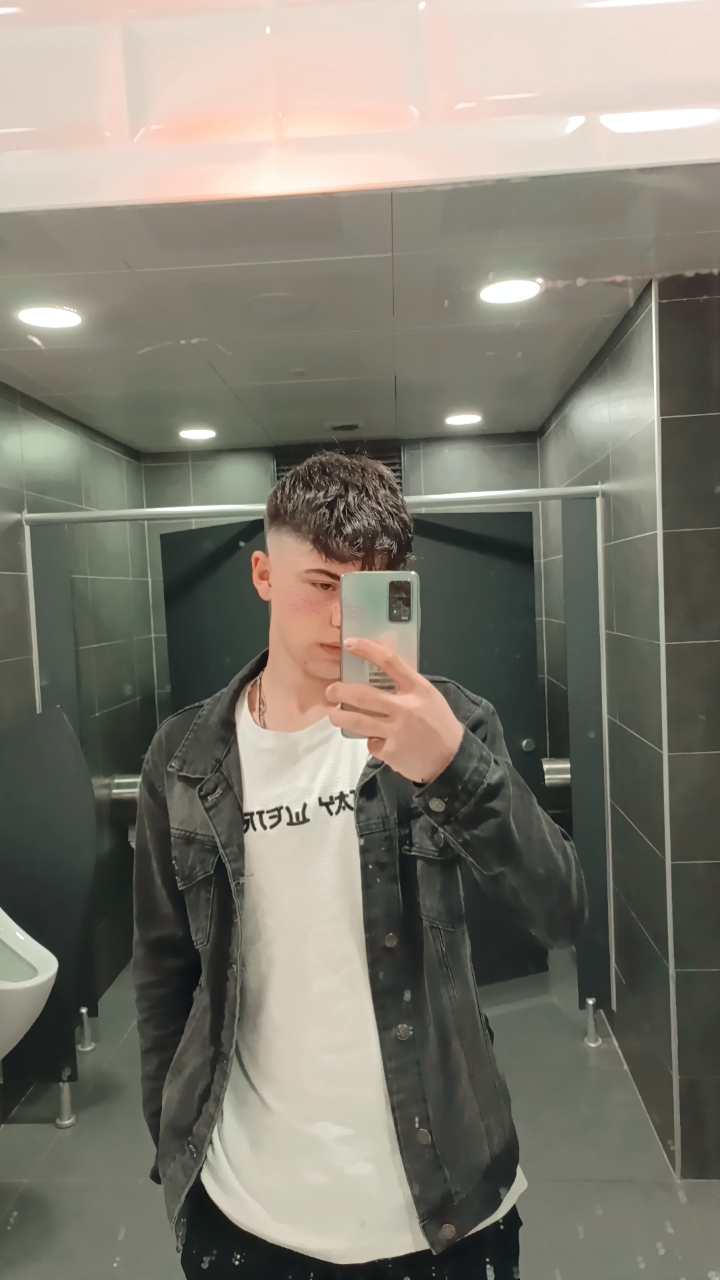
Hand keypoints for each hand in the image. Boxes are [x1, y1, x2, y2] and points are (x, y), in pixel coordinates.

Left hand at [325, 637, 463, 784]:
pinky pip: (371, 743)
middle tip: (331, 691)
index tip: (349, 644)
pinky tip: (378, 741)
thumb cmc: (439, 724)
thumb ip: (406, 686)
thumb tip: (377, 671)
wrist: (451, 760)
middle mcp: (406, 708)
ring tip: (334, 715)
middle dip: (341, 691)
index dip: (367, 649)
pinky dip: (371, 742)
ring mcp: (397, 731)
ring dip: (340, 717)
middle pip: (364, 695)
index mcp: (418, 689)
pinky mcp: (391, 752)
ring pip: (357, 721)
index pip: (390, 661)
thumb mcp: (429, 697)